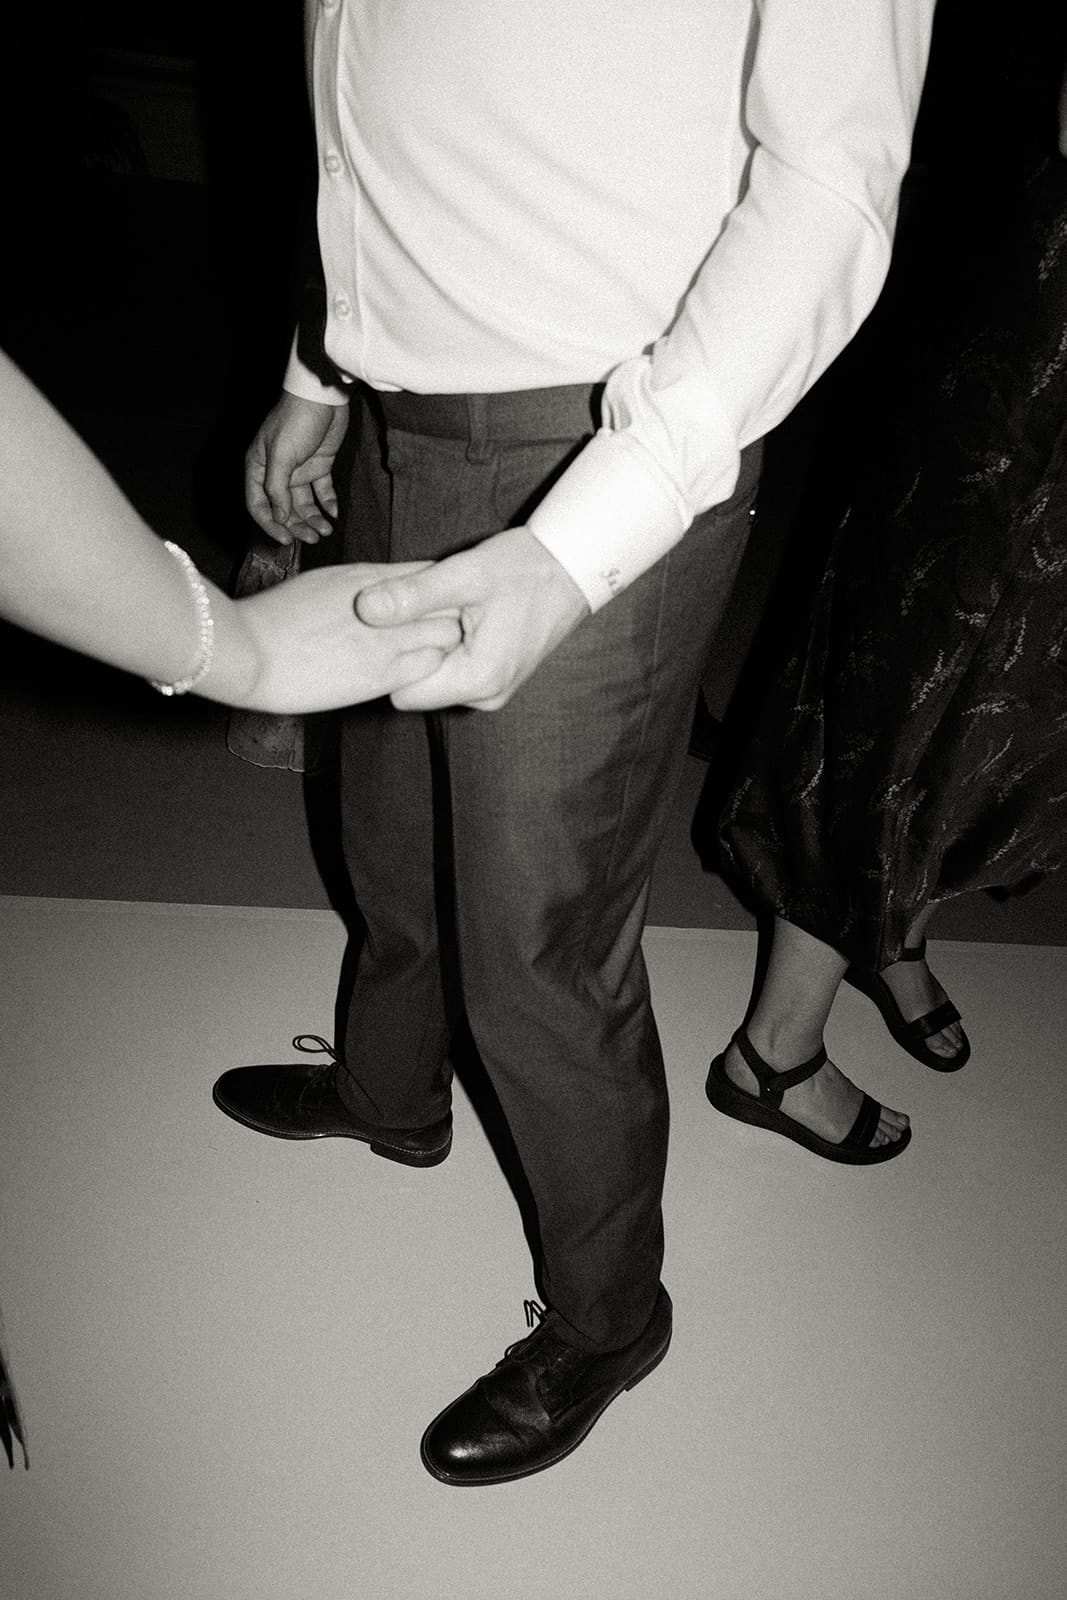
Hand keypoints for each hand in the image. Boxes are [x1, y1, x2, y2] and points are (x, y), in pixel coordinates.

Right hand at [230, 562, 461, 712]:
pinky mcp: (382, 675)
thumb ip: (361, 588)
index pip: (433, 573)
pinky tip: (417, 677)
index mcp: (369, 576)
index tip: (438, 605)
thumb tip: (380, 595)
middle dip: (452, 616)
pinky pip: (431, 669)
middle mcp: (387, 604)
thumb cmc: (274, 618)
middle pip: (452, 602)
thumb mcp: (322, 584)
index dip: (442, 591)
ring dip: (444, 646)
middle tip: (445, 632)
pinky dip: (431, 672)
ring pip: (448, 637)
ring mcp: (388, 639)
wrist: (247, 651)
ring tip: (432, 656)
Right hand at [245, 392, 349, 545]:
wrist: (322, 397)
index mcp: (259, 468)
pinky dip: (328, 503)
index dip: (271, 524)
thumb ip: (277, 488)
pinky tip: (334, 513)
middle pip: (284, 509)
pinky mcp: (319, 465)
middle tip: (314, 538)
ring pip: (304, 504)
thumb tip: (279, 517)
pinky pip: (322, 491)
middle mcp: (276, 473)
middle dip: (298, 526)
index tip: (286, 540)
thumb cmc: (295, 421)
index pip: (258, 505)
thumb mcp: (281, 455)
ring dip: (314, 518)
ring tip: (326, 530)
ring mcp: (299, 470)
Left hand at [356, 527, 589, 709]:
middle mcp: (487, 696)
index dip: (395, 656)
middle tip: (430, 608)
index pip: (403, 691)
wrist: (573, 568)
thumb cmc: (524, 568)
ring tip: (450, 610)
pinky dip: (450, 649)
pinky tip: (461, 618)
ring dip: (433, 648)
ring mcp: (494, 692)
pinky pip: (455, 674)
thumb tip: (364, 609)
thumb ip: (413, 596)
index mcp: (478, 679)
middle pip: (419, 688)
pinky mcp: (497, 681)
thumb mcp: (465, 575)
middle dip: (414, 651)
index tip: (404, 620)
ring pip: (436, 681)